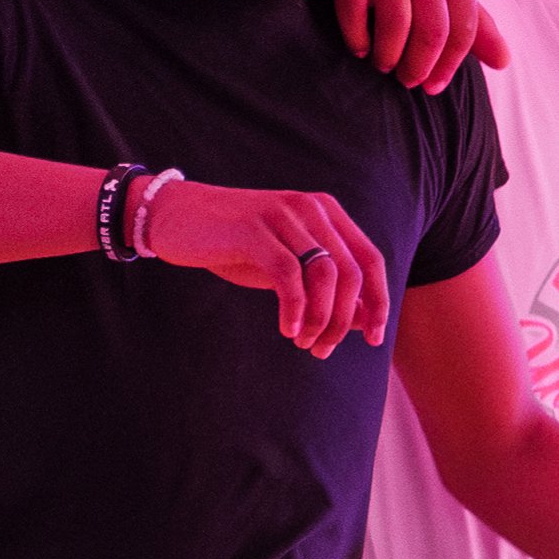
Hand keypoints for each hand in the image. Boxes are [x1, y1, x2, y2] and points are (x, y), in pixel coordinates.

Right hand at [147, 180, 389, 355]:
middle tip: (323, 349)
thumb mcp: (288, 267)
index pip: (370, 260)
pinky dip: (294, 309)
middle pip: (350, 273)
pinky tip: (287, 330)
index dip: (379, 302)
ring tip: (304, 343)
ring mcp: (283, 215)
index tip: (374, 339)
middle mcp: (311, 208)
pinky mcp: (254, 229)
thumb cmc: (237, 246)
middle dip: (344, 321)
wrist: (179, 218)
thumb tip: (366, 321)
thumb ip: (325, 288)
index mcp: (327, 213)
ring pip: (325, 274)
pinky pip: (288, 275)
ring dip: (320, 319)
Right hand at [333, 0, 510, 92]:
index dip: (448, 67)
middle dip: (419, 68)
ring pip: (395, 28)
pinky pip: (356, 18)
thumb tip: (503, 62)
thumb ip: (476, 26)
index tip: (432, 86)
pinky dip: (358, 42)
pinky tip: (361, 47)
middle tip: (408, 80)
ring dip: (388, 59)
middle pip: (432, 32)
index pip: (464, 30)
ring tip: (384, 64)